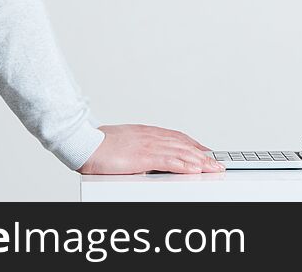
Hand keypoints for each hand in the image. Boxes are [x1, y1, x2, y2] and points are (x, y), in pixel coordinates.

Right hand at [78, 124, 225, 174]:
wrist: (84, 142)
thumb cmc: (99, 144)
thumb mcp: (123, 143)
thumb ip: (137, 147)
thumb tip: (142, 155)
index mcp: (147, 133)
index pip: (177, 138)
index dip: (194, 145)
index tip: (204, 152)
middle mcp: (151, 137)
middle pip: (184, 145)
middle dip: (203, 155)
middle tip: (216, 163)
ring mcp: (149, 145)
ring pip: (182, 152)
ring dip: (200, 161)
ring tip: (213, 168)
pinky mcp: (144, 156)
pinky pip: (170, 161)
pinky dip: (185, 165)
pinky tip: (195, 169)